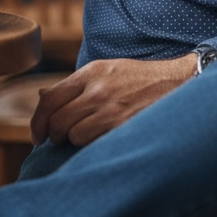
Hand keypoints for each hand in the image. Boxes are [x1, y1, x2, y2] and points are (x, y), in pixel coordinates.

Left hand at [30, 55, 195, 147]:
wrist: (178, 82)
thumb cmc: (140, 79)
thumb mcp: (107, 70)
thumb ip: (75, 85)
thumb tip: (41, 97)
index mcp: (91, 72)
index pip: (49, 99)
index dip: (38, 121)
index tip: (38, 135)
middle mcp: (98, 89)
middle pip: (58, 121)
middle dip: (56, 135)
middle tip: (63, 139)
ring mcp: (111, 108)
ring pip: (74, 136)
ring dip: (77, 141)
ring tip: (90, 136)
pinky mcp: (124, 126)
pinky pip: (94, 144)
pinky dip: (93, 146)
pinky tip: (103, 140)